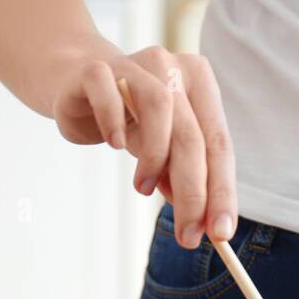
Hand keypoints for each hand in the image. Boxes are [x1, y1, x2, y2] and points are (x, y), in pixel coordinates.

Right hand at [51, 47, 236, 248]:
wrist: (76, 82)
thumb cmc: (129, 119)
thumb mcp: (161, 149)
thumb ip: (180, 177)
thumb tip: (202, 223)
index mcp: (200, 85)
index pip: (219, 145)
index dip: (222, 192)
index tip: (221, 234)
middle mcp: (173, 69)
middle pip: (193, 134)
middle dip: (193, 192)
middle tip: (186, 235)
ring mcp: (135, 64)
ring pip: (159, 107)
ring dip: (156, 157)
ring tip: (143, 189)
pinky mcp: (96, 70)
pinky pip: (108, 93)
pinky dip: (113, 121)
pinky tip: (116, 145)